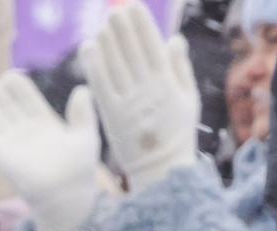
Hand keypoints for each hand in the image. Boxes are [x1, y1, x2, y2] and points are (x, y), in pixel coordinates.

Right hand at [0, 74, 104, 230]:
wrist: (64, 197)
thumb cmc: (79, 171)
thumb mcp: (86, 137)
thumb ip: (84, 114)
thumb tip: (83, 89)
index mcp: (45, 123)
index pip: (27, 98)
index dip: (18, 86)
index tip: (11, 76)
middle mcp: (25, 130)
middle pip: (7, 105)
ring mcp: (12, 142)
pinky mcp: (0, 154)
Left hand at [79, 1, 199, 190]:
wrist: (161, 169)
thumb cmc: (177, 132)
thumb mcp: (188, 99)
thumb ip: (180, 68)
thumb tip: (173, 38)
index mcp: (166, 83)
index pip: (152, 46)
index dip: (141, 24)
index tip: (132, 6)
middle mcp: (146, 90)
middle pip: (131, 52)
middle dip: (121, 28)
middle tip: (112, 10)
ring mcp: (128, 102)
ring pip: (114, 65)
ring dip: (106, 42)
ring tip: (101, 26)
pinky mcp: (111, 115)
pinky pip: (100, 84)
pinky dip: (93, 64)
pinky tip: (88, 47)